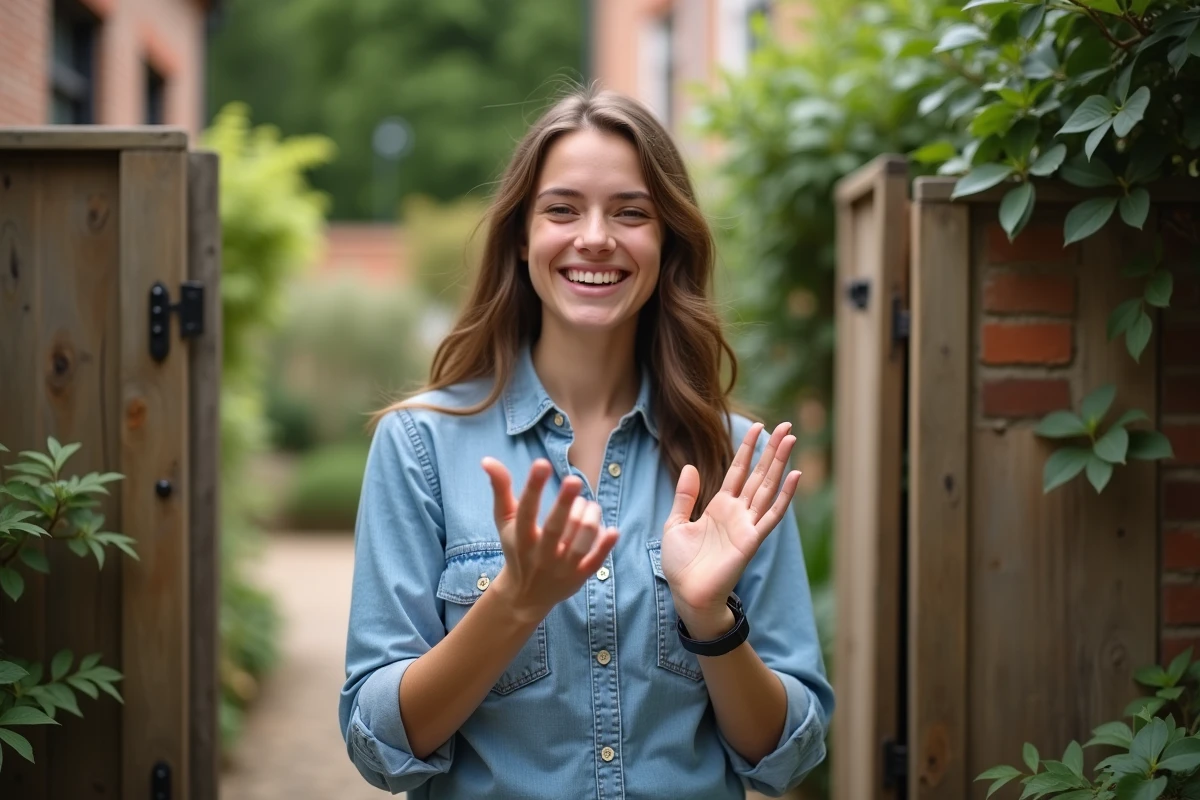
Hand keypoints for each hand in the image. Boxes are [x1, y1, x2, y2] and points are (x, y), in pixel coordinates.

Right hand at [481, 458, 618, 623]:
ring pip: (580, 542)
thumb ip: (500, 489)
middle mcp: (540, 554)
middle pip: (555, 528)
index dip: (533, 487)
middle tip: (574, 479)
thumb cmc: (516, 548)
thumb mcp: (505, 521)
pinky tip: (613, 529)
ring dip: (589, 518)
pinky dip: (605, 545)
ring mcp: (561, 568)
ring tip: (589, 504)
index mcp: (520, 538)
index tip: (541, 463)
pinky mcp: (579, 578)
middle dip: (565, 503)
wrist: (525, 595)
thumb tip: (487, 459)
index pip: (526, 511)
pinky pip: (595, 561)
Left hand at [660, 423, 799, 635]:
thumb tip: (690, 466)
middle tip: (785, 426)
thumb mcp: (675, 523)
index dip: (748, 449)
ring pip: (768, 487)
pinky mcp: (752, 539)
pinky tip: (795, 475)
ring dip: (780, 463)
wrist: (687, 594)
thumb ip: (685, 496)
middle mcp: (737, 512)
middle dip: (771, 449)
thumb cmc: (681, 564)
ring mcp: (747, 524)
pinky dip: (785, 495)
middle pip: (759, 474)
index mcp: (719, 506)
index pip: (738, 471)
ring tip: (791, 439)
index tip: (758, 427)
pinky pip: (772, 514)